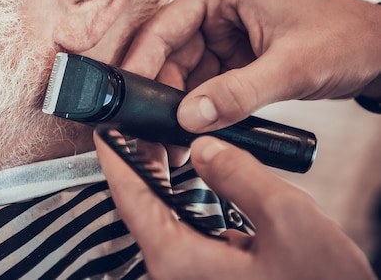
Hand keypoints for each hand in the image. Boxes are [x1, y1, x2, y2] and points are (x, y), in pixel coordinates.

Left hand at [94, 133, 375, 279]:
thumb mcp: (286, 220)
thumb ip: (238, 175)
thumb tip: (204, 147)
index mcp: (179, 259)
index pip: (130, 197)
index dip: (114, 158)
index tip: (103, 131)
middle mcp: (175, 272)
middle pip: (142, 207)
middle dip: (139, 163)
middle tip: (139, 126)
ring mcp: (191, 277)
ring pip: (165, 219)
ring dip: (163, 181)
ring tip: (166, 144)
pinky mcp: (210, 277)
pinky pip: (186, 232)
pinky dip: (186, 202)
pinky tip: (201, 182)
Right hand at [122, 0, 380, 131]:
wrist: (379, 51)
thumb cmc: (344, 38)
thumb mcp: (291, 67)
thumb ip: (238, 93)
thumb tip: (189, 118)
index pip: (163, 28)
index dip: (140, 63)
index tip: (125, 98)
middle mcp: (214, 10)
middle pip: (168, 57)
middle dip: (161, 96)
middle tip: (151, 132)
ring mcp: (221, 35)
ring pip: (183, 76)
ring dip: (178, 108)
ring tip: (174, 141)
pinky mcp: (232, 58)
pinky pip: (204, 86)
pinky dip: (199, 110)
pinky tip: (194, 132)